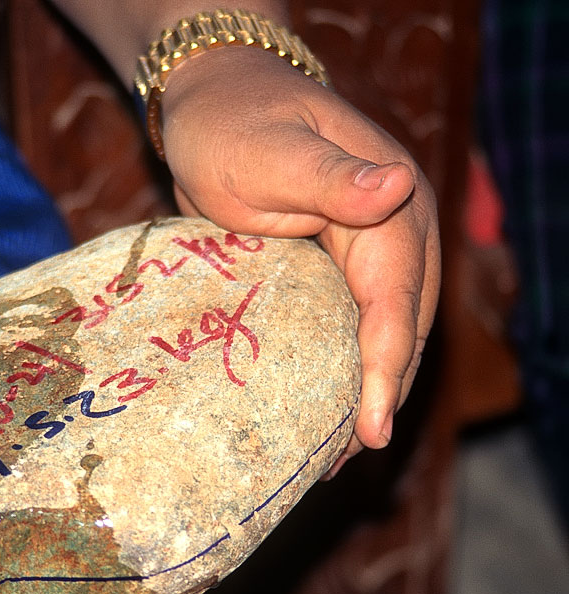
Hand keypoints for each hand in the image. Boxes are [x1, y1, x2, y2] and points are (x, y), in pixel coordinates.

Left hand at [160, 44, 440, 473]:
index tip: (369, 431)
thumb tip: (397, 189)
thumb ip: (330, 179)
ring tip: (329, 458)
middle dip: (377, 398)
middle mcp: (393, 235)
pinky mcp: (338, 271)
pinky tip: (317, 412)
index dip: (384, 370)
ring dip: (362, 394)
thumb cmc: (234, 126)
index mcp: (389, 207)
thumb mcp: (272, 152)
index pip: (394, 304)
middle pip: (399, 332)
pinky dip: (340, 371)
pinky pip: (350, 328)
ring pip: (381, 337)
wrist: (215, 107)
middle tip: (340, 463)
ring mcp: (369, 256)